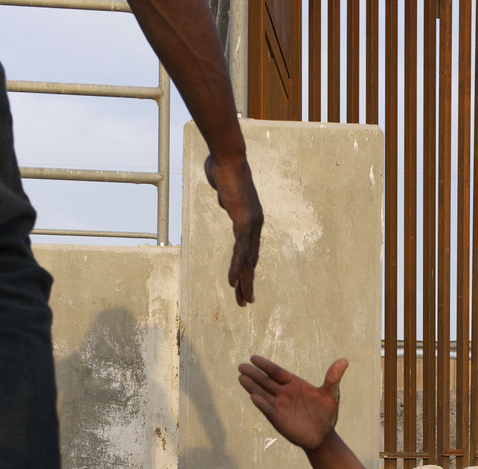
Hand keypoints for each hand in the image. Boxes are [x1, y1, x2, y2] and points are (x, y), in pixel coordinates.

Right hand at [204, 154, 263, 306]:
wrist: (227, 157)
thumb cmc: (222, 167)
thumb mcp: (223, 188)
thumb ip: (225, 198)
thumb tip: (223, 200)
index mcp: (250, 218)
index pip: (248, 249)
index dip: (245, 266)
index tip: (242, 281)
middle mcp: (254, 224)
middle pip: (251, 259)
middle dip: (248, 282)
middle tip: (247, 301)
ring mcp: (250, 224)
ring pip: (247, 260)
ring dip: (245, 282)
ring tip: (244, 302)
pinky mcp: (244, 223)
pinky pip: (239, 251)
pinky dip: (236, 268)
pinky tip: (233, 283)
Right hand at [238, 356, 347, 450]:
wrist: (324, 435)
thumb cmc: (326, 413)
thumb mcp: (331, 394)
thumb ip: (333, 378)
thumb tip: (344, 361)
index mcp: (293, 384)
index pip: (276, 372)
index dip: (265, 365)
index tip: (253, 358)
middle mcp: (283, 393)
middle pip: (265, 381)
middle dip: (254, 374)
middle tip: (241, 366)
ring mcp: (279, 406)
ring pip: (262, 394)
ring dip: (252, 387)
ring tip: (241, 377)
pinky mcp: (278, 420)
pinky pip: (268, 410)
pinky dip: (261, 404)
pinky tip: (253, 397)